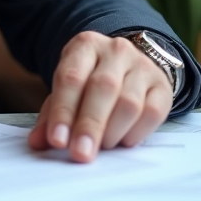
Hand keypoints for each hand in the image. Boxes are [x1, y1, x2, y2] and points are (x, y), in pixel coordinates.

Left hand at [27, 31, 171, 162]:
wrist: (130, 66)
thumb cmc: (92, 80)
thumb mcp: (69, 88)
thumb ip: (52, 113)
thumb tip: (37, 142)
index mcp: (86, 46)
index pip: (71, 78)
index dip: (63, 111)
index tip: (57, 140)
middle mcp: (116, 51)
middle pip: (103, 88)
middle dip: (89, 125)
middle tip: (81, 154)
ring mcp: (143, 66)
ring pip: (129, 102)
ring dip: (112, 132)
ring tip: (101, 147)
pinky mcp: (162, 86)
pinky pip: (152, 113)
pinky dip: (136, 132)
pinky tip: (123, 141)